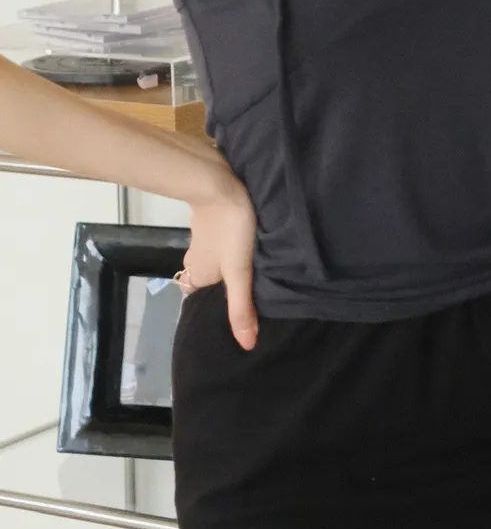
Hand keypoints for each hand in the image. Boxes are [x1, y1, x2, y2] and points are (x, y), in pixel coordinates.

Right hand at [178, 163, 258, 349]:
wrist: (218, 182)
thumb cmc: (230, 229)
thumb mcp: (240, 272)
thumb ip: (241, 307)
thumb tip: (246, 346)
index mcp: (197, 276)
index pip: (201, 301)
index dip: (215, 308)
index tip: (237, 315)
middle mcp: (195, 260)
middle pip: (209, 281)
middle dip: (226, 288)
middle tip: (254, 295)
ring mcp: (203, 239)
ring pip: (216, 261)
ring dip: (232, 266)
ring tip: (258, 273)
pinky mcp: (213, 220)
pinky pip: (223, 241)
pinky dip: (233, 247)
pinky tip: (252, 246)